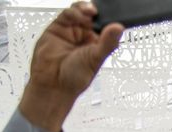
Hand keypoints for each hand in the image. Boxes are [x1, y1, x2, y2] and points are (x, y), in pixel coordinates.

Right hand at [18, 3, 123, 131]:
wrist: (52, 84)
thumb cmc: (75, 78)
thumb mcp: (96, 59)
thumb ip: (108, 43)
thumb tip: (119, 28)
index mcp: (98, 43)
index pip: (107, 26)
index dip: (110, 19)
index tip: (113, 16)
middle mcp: (86, 35)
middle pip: (93, 15)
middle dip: (97, 11)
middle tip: (98, 13)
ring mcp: (72, 30)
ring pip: (80, 11)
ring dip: (85, 8)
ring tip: (90, 12)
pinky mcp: (58, 27)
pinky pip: (67, 14)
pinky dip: (74, 11)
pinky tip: (79, 15)